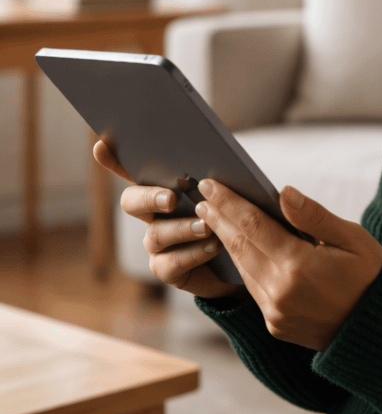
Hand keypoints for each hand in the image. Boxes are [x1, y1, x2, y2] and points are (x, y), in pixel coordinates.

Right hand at [92, 140, 243, 299]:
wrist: (246, 260)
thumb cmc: (234, 217)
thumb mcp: (230, 193)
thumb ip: (219, 179)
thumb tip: (222, 162)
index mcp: (166, 188)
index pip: (135, 169)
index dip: (114, 159)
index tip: (102, 144)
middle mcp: (153, 214)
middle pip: (132, 201)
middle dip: (149, 197)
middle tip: (171, 198)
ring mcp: (157, 243)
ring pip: (155, 234)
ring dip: (182, 228)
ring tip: (207, 226)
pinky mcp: (167, 269)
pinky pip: (171, 262)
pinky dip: (194, 253)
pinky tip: (213, 246)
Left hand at [194, 179, 381, 350]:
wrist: (380, 328)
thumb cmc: (372, 276)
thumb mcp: (352, 239)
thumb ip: (314, 217)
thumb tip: (283, 192)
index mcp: (299, 266)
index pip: (254, 226)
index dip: (230, 203)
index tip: (212, 185)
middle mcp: (280, 291)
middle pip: (240, 246)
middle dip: (219, 219)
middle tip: (203, 195)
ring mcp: (275, 312)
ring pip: (242, 268)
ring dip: (226, 241)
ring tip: (214, 218)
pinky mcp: (275, 324)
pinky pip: (253, 288)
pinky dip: (243, 264)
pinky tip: (239, 249)